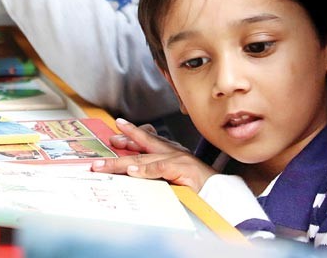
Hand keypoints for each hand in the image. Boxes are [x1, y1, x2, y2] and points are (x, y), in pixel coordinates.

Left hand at [91, 119, 214, 190]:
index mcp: (172, 153)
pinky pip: (160, 169)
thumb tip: (136, 174)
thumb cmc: (200, 189)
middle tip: (106, 141)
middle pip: (142, 146)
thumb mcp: (175, 178)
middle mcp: (173, 152)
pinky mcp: (182, 170)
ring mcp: (178, 159)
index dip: (133, 134)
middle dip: (123, 141)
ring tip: (103, 165)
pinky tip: (133, 171)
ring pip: (144, 158)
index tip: (117, 131)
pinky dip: (145, 170)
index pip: (150, 139)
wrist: (223, 195)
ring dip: (121, 162)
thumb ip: (159, 173)